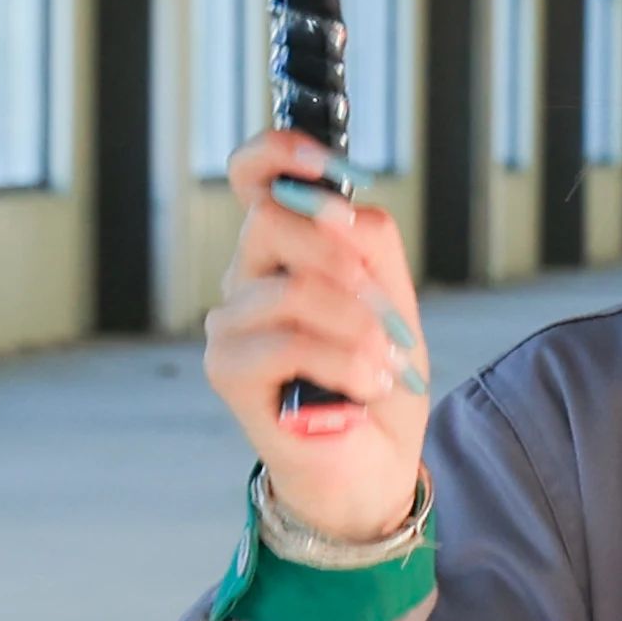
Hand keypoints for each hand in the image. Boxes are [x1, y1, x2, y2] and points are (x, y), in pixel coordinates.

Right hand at [203, 129, 433, 542]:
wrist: (373, 466)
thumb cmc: (377, 383)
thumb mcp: (394, 302)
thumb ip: (371, 247)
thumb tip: (343, 210)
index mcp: (283, 253)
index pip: (252, 179)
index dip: (277, 153)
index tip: (323, 161)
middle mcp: (246, 280)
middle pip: (269, 220)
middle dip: (342, 260)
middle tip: (383, 310)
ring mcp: (230, 325)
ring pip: (291, 289)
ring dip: (357, 326)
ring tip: (384, 364)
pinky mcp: (227, 371)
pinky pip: (289, 341)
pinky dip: (344, 362)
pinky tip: (364, 387)